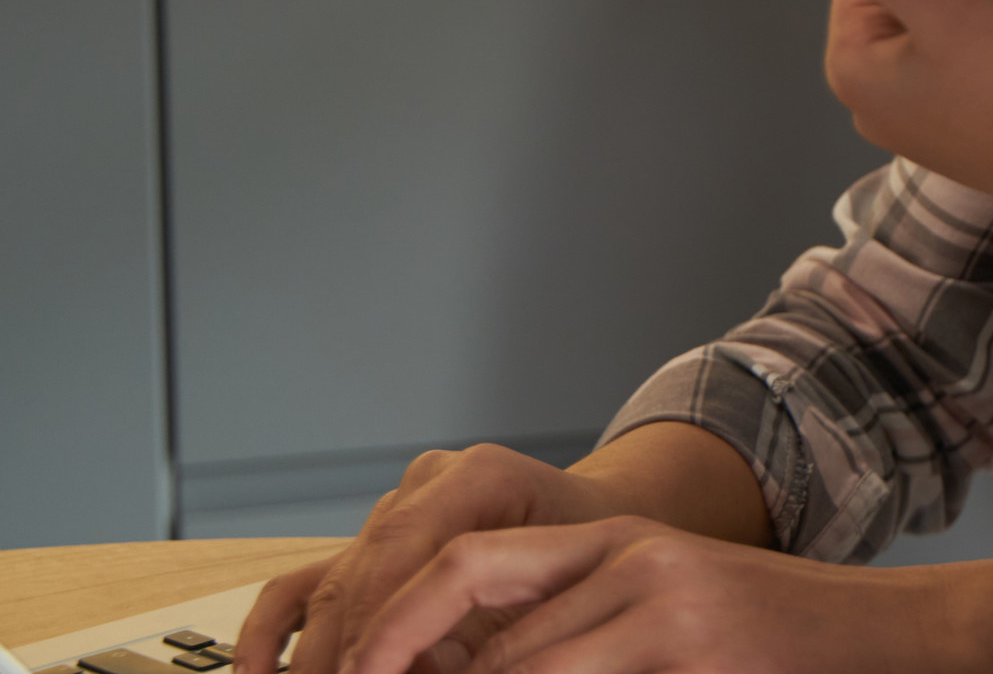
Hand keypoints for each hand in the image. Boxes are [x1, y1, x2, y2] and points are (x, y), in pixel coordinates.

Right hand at [231, 443, 645, 673]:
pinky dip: (273, 634)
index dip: (380, 629)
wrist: (595, 524)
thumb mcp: (567, 584)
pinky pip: (303, 586)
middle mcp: (423, 486)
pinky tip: (259, 673)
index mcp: (478, 475)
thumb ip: (505, 627)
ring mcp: (389, 513)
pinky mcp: (366, 546)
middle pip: (359, 578)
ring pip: (327, 590)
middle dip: (344, 655)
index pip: (405, 554)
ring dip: (313, 659)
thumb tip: (438, 668)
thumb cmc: (590, 554)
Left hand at [331, 518, 992, 673]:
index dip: (392, 619)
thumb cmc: (775, 643)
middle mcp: (632, 559)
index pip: (467, 562)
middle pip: (477, 610)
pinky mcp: (692, 650)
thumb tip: (470, 662)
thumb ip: (578, 632)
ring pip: (522, 664)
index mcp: (615, 543)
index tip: (347, 671)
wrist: (890, 634)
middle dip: (404, 661)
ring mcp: (665, 605)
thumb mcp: (667, 616)